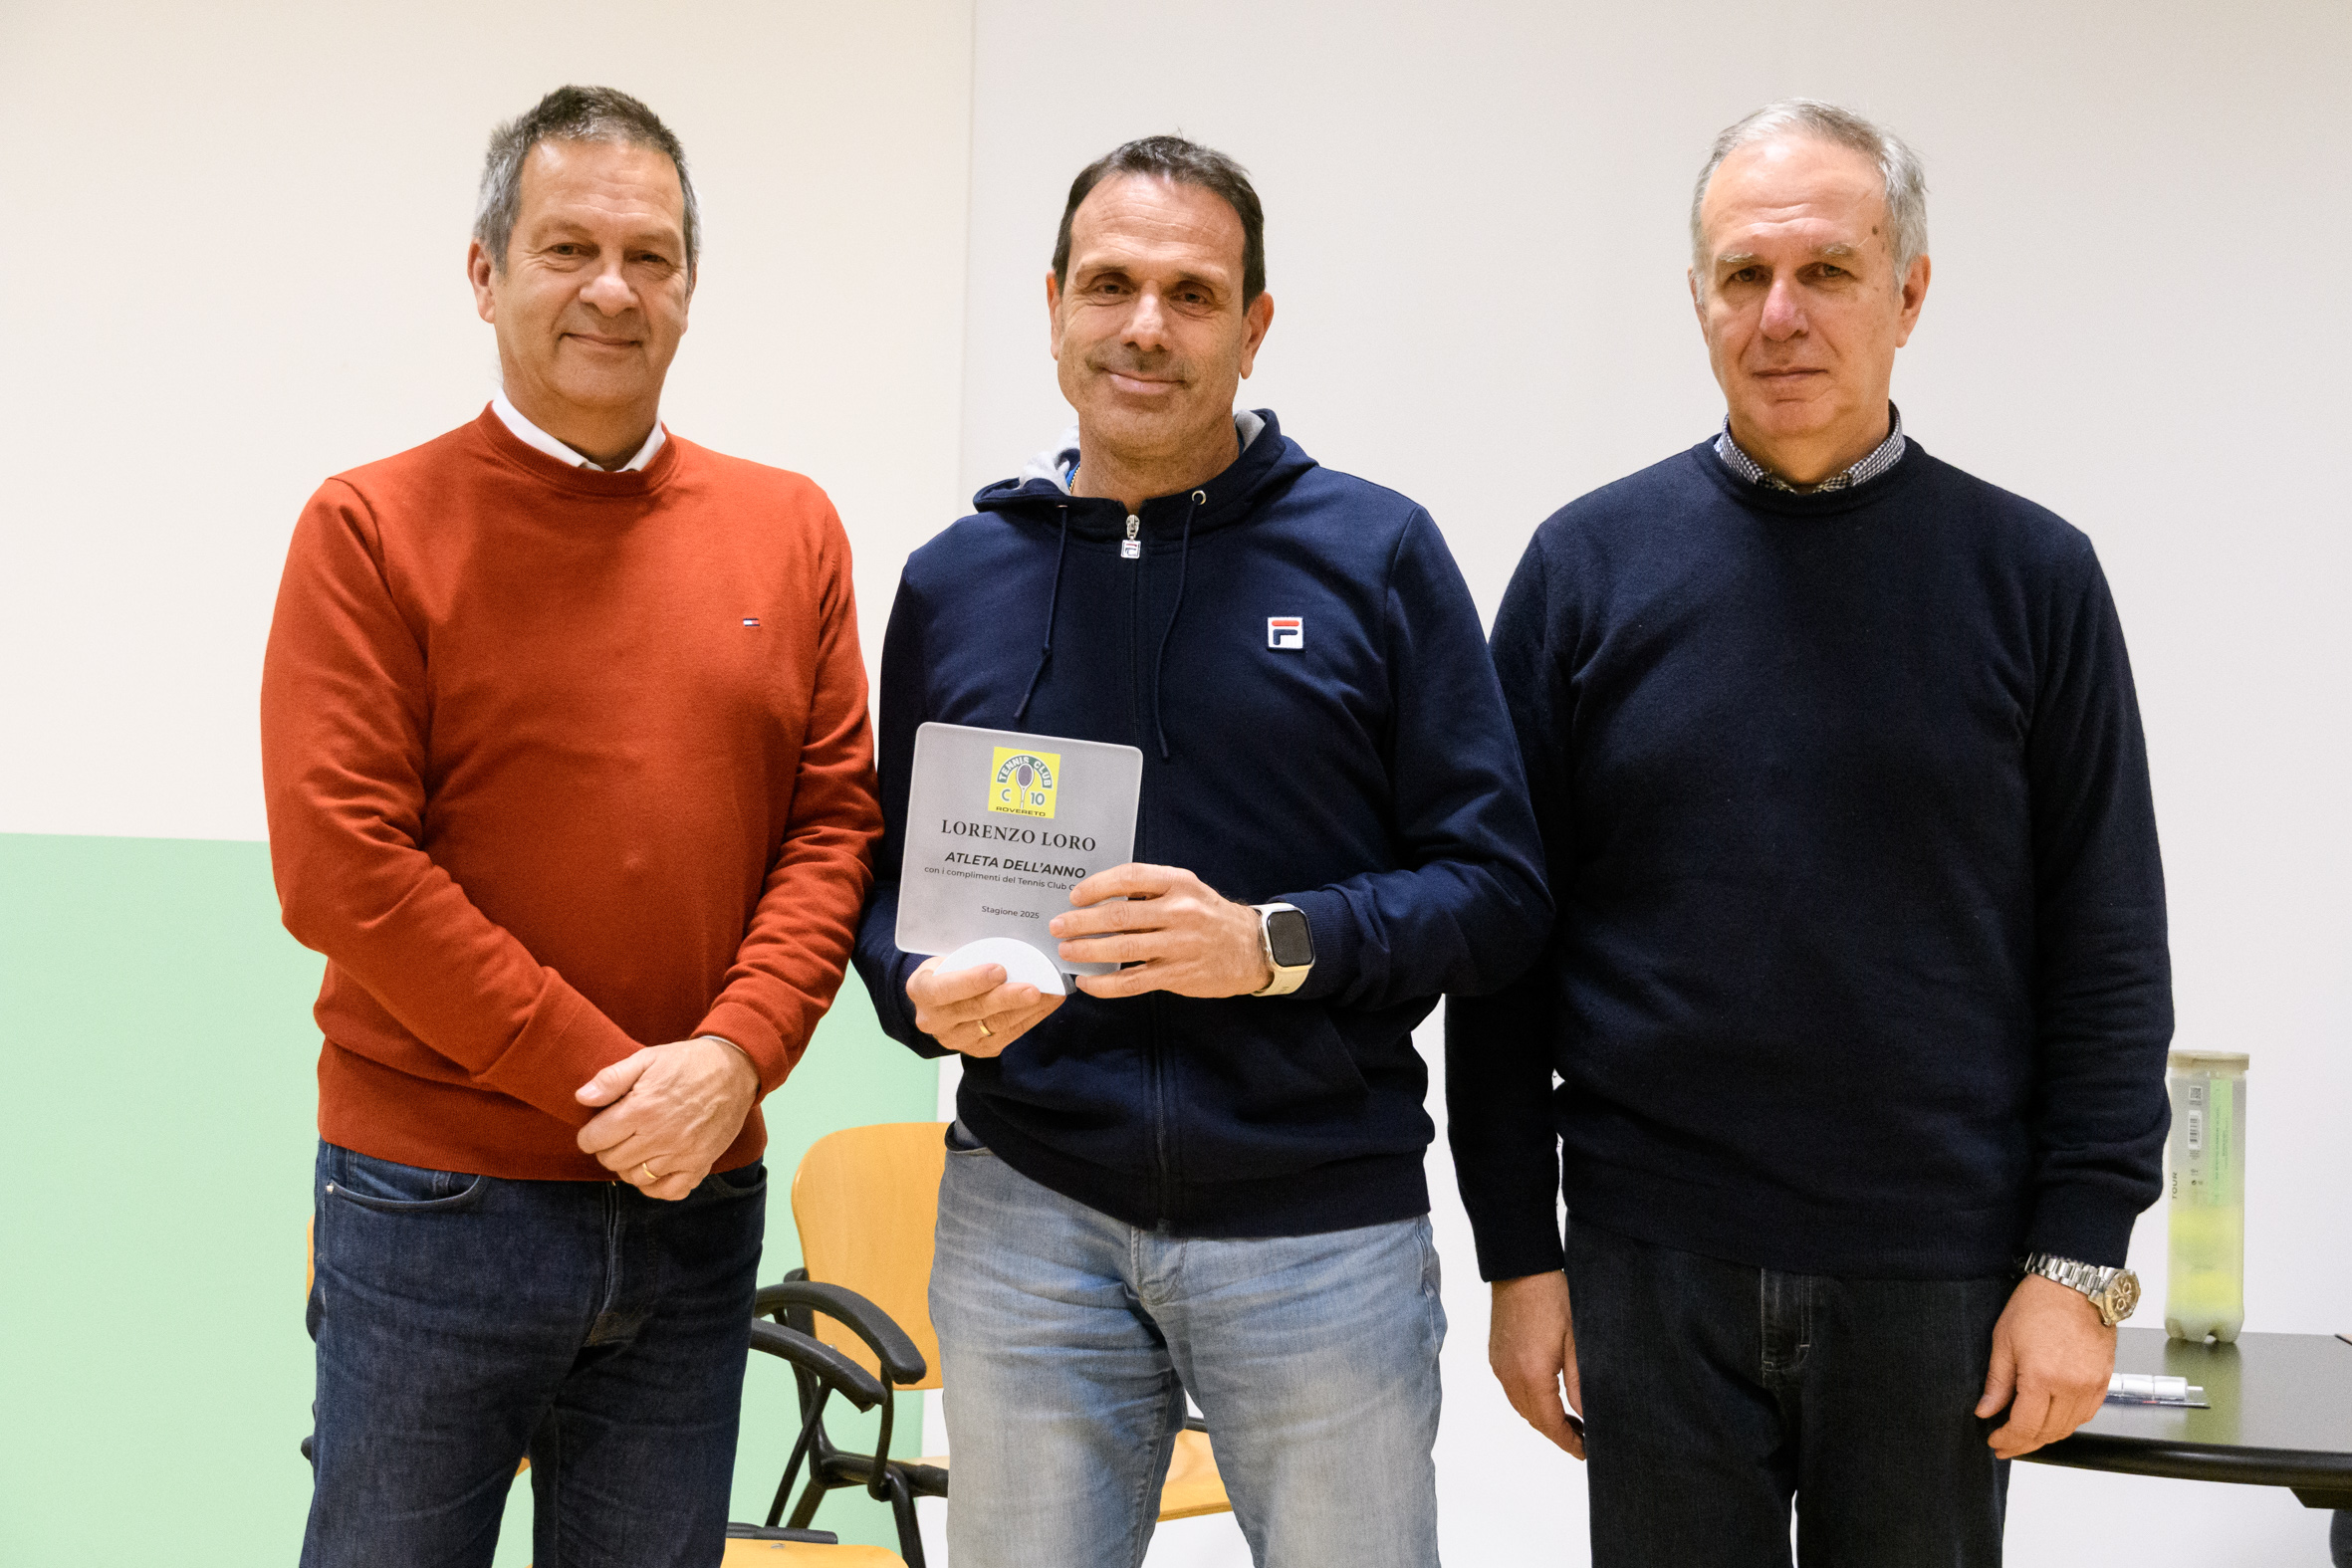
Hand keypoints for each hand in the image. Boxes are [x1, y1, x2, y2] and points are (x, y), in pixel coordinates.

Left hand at [574, 1036, 759, 1200]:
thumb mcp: (646, 1059)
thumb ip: (611, 1079)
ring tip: (635, 1148)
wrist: (735, 1069)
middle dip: (607, 1149)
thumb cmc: (687, 1063)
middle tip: (617, 1135)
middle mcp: (659, 1136)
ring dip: (628, 1166)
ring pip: (635, 1177)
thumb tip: (581, 1098)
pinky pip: (668, 1191)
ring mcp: (681, 1154)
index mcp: (641, 1110)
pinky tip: (653, 1169)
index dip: (589, 1135)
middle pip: (611, 1161)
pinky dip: (655, 1186)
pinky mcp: (700, 1164)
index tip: (596, 1128)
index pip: (594, 1140)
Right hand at [907, 957, 1063, 1057]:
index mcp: (921, 991)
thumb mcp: (947, 957)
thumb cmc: (948, 969)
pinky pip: (1009, 1035)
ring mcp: (956, 1039)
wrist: (939, 1000)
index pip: (944, 989)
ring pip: (995, 1026)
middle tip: (1033, 988)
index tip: (999, 970)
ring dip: (1027, 1009)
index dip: (972, 981)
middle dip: (1008, 998)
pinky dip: (1032, 1018)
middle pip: (975, 1010)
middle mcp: (934, 1021)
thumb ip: (970, 955)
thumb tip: (1011, 944)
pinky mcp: (978, 1050)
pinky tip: (1048, 1003)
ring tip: (1050, 993)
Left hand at [1049, 863, 1272, 999]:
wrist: (1252, 948)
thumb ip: (1150, 890)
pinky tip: (1087, 982)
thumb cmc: (1209, 916)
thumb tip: (1099, 897)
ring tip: (1066, 951)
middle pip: (1119, 916)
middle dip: (1081, 922)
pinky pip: (1132, 981)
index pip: (1130, 877)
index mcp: (1179, 884)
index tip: (1075, 896)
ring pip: (1122, 949)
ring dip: (1087, 951)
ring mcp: (1179, 946)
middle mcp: (1180, 912)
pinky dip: (1104, 984)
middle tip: (1058, 926)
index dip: (1097, 886)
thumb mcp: (1187, 890)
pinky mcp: (1178, 975)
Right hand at [1489, 1271, 1584, 1457]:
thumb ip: (1579, 1384)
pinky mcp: (1496, 1356)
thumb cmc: (1552, 1298)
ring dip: (1543, 1418)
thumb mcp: (1577, 1343)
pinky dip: (1529, 1402)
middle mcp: (1510, 1376)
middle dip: (1557, 1434)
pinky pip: (1512, 1390)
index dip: (1568, 1442)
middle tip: (1583, 1439)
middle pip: (1533, 1420)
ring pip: (1521, 1407)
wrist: (1521, 1269)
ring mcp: (1499, 1366)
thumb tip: (1586, 1416)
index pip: (1550, 1423)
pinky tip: (1547, 1396)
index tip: (1585, 1451)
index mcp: (1532, 1375)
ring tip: (1569, 1421)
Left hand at [1974, 1272, 2116, 1457]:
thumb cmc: (2038, 1305)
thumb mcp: (2003, 1341)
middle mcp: (2071, 1387)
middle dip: (2024, 1443)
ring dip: (2046, 1437)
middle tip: (2007, 1445)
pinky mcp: (2104, 1381)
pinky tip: (2052, 1420)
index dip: (2008, 1439)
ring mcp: (2092, 1386)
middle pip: (2048, 1433)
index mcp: (2042, 1377)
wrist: (2075, 1286)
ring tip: (2026, 1436)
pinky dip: (2068, 1423)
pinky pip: (2087, 1415)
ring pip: (2069, 1428)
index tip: (1996, 1443)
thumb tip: (1986, 1411)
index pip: (2024, 1426)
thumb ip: (1996, 1383)